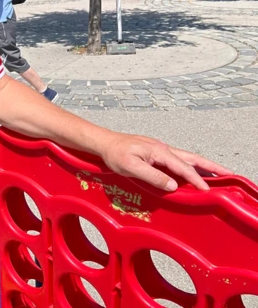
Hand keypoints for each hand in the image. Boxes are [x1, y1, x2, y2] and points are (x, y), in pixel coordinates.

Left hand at [99, 133, 232, 190]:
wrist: (104, 142)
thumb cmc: (115, 154)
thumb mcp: (131, 167)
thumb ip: (152, 176)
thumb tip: (173, 185)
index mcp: (159, 151)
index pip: (183, 167)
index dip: (196, 179)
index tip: (208, 190)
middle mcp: (163, 148)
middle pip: (192, 158)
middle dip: (210, 166)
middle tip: (228, 174)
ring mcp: (160, 148)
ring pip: (186, 157)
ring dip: (202, 164)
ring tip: (216, 173)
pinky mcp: (155, 151)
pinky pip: (177, 158)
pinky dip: (189, 164)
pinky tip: (191, 170)